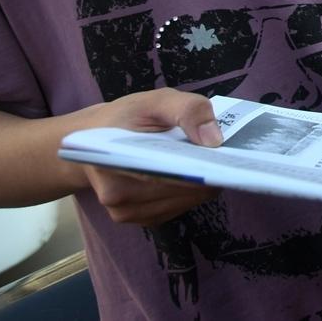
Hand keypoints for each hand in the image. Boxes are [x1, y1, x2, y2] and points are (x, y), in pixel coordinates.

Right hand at [77, 88, 222, 225]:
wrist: (92, 138)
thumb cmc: (126, 117)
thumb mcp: (155, 101)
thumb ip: (187, 110)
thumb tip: (214, 140)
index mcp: (116, 165)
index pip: (173, 176)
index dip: (205, 166)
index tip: (228, 155)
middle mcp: (119, 199)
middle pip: (185, 192)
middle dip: (207, 171)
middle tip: (222, 151)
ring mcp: (129, 213)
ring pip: (188, 202)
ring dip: (202, 181)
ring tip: (205, 157)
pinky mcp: (142, 219)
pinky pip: (180, 207)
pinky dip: (192, 189)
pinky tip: (192, 171)